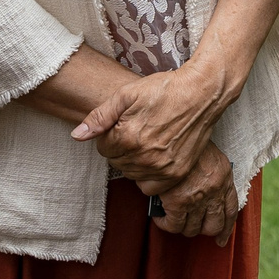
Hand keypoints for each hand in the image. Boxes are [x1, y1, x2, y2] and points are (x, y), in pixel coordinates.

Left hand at [72, 64, 236, 190]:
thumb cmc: (164, 90)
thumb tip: (77, 136)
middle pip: (116, 162)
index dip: (110, 134)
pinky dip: (147, 177)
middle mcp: (144, 156)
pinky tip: (153, 159)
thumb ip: (99, 117)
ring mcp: (161, 167)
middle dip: (120, 148)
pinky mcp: (176, 173)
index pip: (102, 148)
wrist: (201, 94)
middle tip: (137, 130)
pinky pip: (149, 188)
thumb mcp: (126, 95)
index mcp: (127, 137)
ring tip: (146, 142)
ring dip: (133, 162)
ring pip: (130, 175)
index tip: (124, 124)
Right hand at [150, 144, 238, 243]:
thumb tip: (206, 195)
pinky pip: (173, 225)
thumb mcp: (211, 156)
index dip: (225, 228)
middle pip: (213, 226)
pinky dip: (166, 224)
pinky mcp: (179, 202)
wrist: (175, 132)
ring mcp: (198, 199)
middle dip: (202, 230)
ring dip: (182, 227)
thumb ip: (213, 176)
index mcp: (225, 179)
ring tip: (173, 219)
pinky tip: (161, 218)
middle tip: (191, 225)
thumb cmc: (189, 143)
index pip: (230, 211)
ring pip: (192, 229)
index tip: (220, 238)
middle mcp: (215, 192)